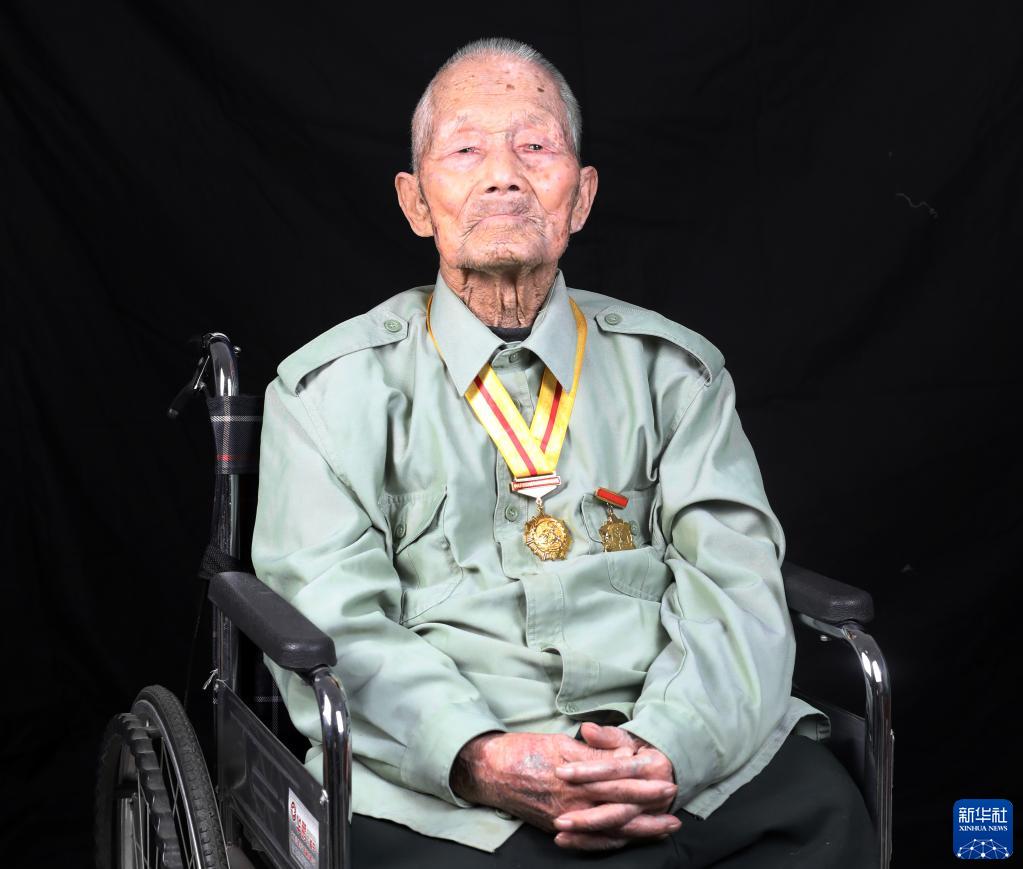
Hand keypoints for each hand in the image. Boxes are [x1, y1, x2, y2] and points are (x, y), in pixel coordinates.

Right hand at [450, 730, 676, 846]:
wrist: (488, 771)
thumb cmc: (523, 750)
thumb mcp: (560, 743)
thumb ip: (593, 752)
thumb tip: (625, 755)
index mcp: (578, 776)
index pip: (620, 782)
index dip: (646, 783)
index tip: (669, 781)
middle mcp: (575, 802)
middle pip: (621, 810)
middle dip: (650, 813)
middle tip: (676, 813)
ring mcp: (566, 818)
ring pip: (610, 829)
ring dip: (638, 831)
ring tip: (663, 830)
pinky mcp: (556, 827)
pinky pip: (589, 842)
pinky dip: (610, 843)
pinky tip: (625, 841)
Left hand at [551, 723, 679, 850]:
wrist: (669, 773)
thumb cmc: (642, 751)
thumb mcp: (629, 738)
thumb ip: (607, 736)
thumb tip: (586, 729)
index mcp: (651, 767)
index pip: (615, 770)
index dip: (588, 770)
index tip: (560, 771)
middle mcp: (654, 795)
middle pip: (617, 805)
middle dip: (587, 813)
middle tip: (558, 816)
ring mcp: (648, 815)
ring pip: (617, 827)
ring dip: (587, 832)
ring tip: (560, 831)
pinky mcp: (639, 829)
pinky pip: (616, 841)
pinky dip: (592, 843)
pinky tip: (568, 841)